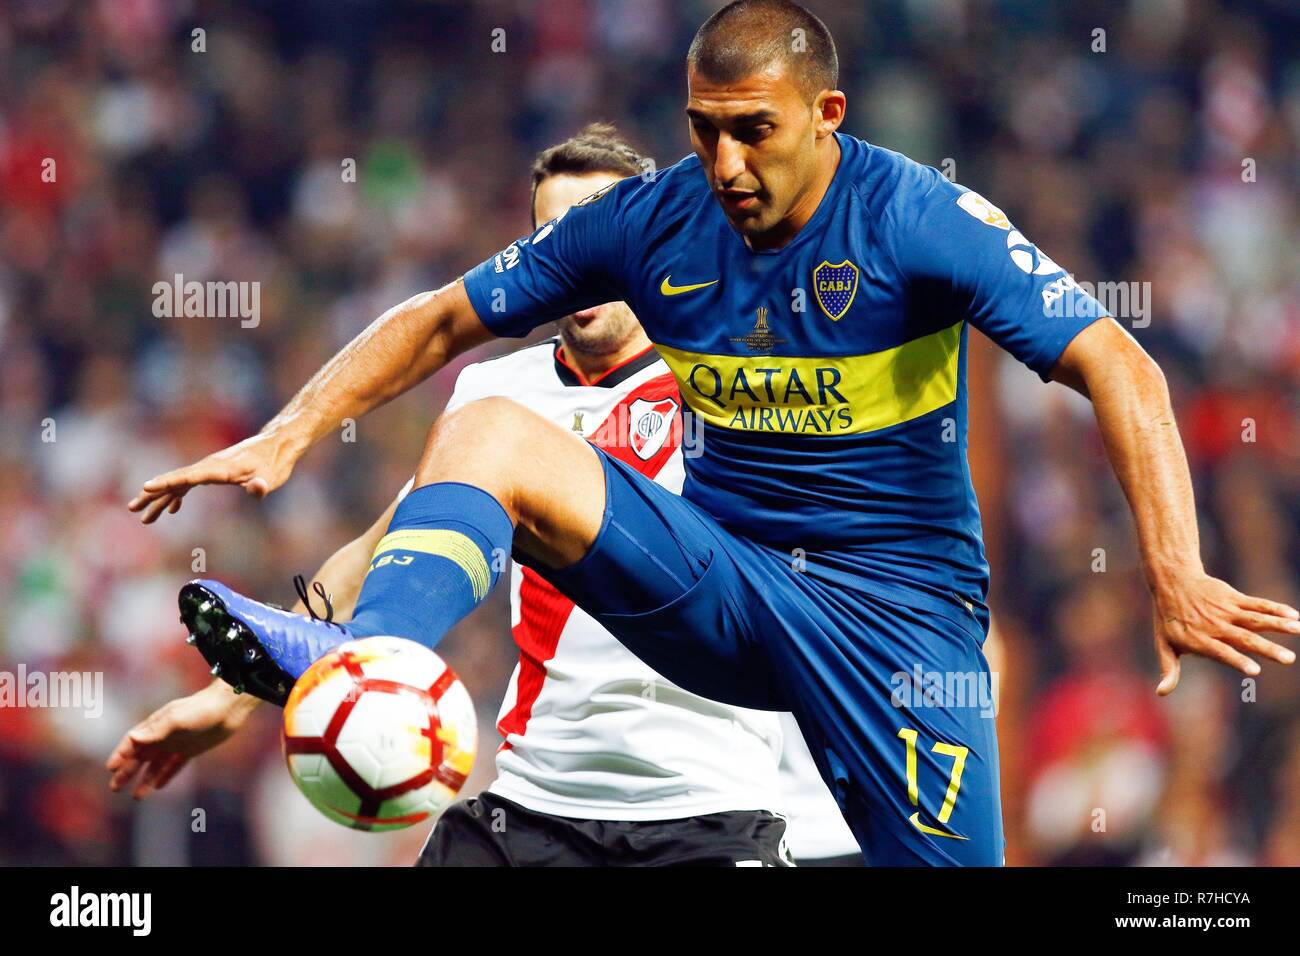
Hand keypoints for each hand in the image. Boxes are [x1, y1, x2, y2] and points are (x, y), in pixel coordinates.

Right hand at [106, 682, 260, 797]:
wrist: (229, 708)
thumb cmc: (201, 710)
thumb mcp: (177, 719)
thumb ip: (156, 730)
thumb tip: (134, 738)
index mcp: (156, 725)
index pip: (133, 742)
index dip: (121, 754)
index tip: (111, 769)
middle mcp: (164, 735)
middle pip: (141, 756)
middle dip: (127, 772)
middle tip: (114, 788)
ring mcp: (177, 743)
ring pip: (156, 765)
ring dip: (145, 779)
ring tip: (136, 797)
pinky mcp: (192, 750)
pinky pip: (175, 766)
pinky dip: (166, 776)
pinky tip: (158, 788)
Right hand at [128, 429, 300, 522]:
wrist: (276, 445)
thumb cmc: (274, 462)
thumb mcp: (272, 477)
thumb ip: (262, 484)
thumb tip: (258, 489)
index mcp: (218, 468)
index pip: (188, 476)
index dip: (167, 483)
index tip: (146, 487)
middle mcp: (209, 467)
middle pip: (176, 480)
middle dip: (153, 494)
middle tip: (132, 508)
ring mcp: (209, 469)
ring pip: (179, 483)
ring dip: (160, 498)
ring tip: (143, 516)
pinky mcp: (213, 472)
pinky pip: (189, 484)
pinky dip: (177, 496)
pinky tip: (172, 509)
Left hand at [1152, 573, 1299, 694]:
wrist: (1172, 582)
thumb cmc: (1169, 619)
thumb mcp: (1164, 644)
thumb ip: (1169, 670)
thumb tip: (1161, 693)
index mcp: (1201, 640)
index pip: (1221, 652)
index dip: (1237, 660)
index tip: (1255, 670)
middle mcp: (1216, 626)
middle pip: (1244, 638)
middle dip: (1266, 648)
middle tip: (1288, 659)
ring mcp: (1226, 611)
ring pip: (1255, 618)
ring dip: (1278, 624)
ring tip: (1298, 630)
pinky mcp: (1234, 598)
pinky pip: (1257, 604)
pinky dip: (1275, 609)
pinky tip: (1294, 616)